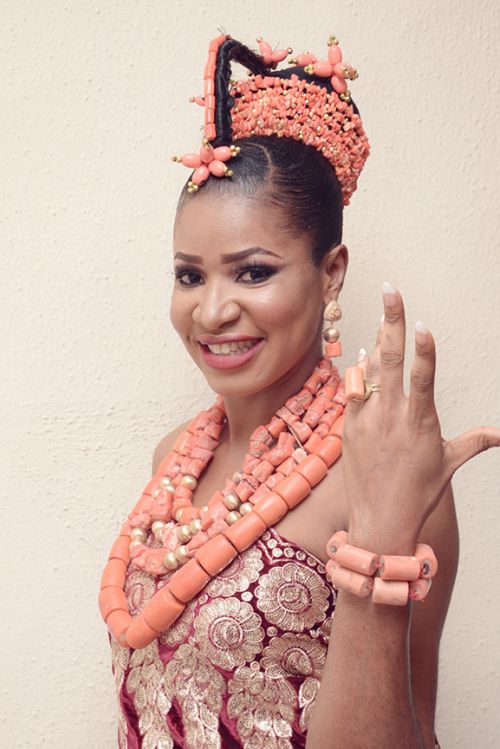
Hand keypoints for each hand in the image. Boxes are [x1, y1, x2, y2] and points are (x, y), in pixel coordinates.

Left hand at [341, 282, 499, 550]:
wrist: (380, 520)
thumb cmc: (419, 492)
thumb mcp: (449, 463)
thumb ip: (475, 441)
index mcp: (420, 423)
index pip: (423, 380)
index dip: (424, 352)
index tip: (423, 325)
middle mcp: (391, 417)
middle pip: (391, 360)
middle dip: (392, 321)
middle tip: (390, 289)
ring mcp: (366, 420)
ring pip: (369, 370)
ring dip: (376, 341)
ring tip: (382, 314)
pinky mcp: (348, 427)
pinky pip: (352, 390)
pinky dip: (358, 371)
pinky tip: (362, 353)